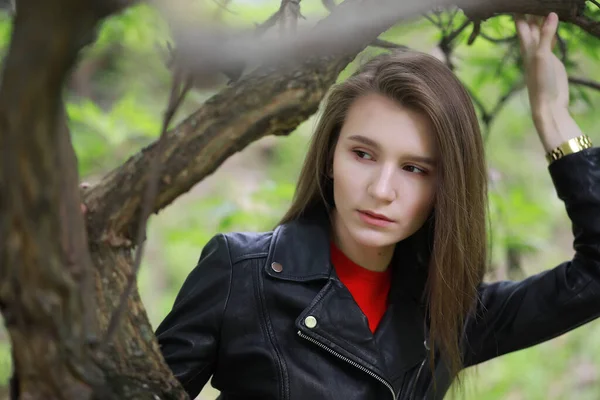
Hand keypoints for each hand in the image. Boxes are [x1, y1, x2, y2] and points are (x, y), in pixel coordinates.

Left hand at [514, 13, 581, 150]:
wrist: (548, 104)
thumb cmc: (540, 83)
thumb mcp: (542, 57)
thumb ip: (546, 36)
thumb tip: (551, 14)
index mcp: (526, 46)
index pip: (520, 23)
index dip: (519, 11)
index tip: (515, 1)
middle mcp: (531, 48)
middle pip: (529, 24)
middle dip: (530, 11)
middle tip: (533, 0)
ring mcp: (541, 53)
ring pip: (540, 31)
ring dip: (540, 18)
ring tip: (542, 5)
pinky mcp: (551, 59)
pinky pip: (549, 39)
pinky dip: (550, 30)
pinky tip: (552, 23)